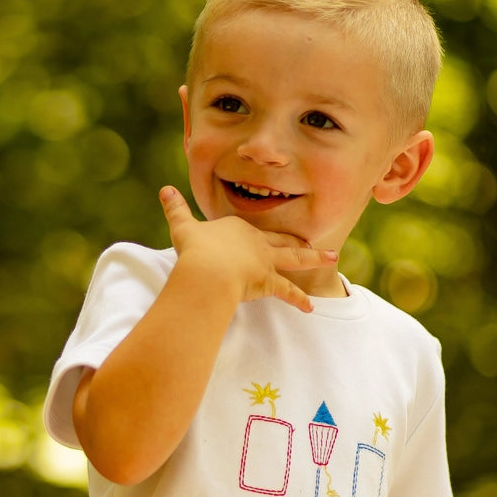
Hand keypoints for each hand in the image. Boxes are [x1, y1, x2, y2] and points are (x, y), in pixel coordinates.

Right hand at [159, 185, 335, 313]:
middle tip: (311, 242)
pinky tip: (310, 306)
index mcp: (238, 228)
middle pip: (281, 240)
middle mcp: (257, 241)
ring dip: (314, 258)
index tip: (265, 240)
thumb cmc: (194, 250)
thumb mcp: (183, 227)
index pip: (252, 233)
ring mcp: (265, 261)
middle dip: (297, 241)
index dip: (259, 238)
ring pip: (295, 258)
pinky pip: (287, 291)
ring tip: (332, 257)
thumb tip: (164, 190)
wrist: (206, 270)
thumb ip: (176, 210)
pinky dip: (299, 299)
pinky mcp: (268, 281)